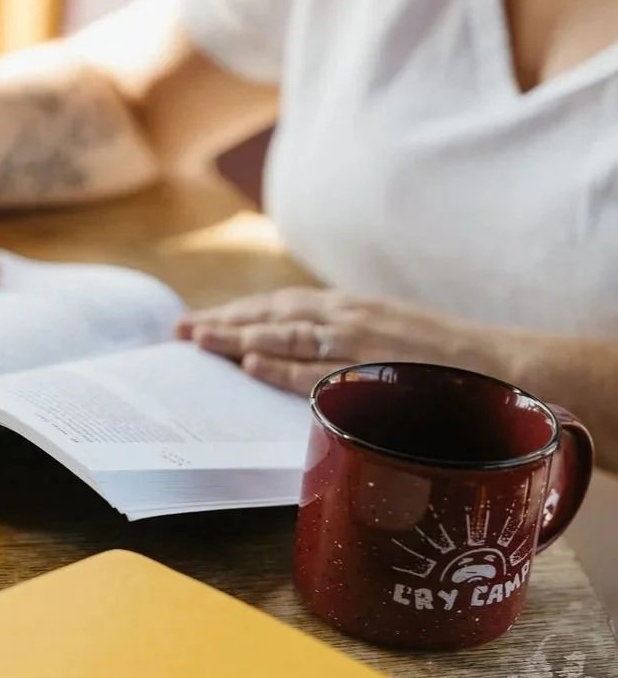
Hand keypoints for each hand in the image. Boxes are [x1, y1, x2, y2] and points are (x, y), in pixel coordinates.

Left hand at [176, 288, 490, 393]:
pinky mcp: (372, 371)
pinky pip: (317, 369)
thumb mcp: (386, 336)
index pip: (281, 306)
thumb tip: (302, 353)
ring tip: (198, 341)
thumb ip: (345, 340)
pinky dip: (282, 364)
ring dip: (238, 338)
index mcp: (350, 308)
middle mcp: (348, 318)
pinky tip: (251, 362)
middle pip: (271, 315)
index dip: (238, 313)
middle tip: (178, 331)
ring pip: (285, 335)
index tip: (203, 321)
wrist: (499, 367)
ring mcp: (358, 343)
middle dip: (223, 322)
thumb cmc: (441, 361)